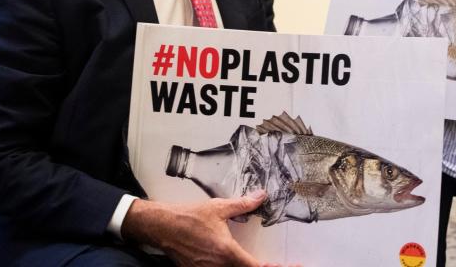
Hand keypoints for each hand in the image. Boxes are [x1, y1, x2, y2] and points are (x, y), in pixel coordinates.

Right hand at [123, 189, 266, 266]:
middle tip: (276, 263)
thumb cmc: (189, 217)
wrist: (163, 227)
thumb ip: (243, 204)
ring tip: (257, 262)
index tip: (293, 265)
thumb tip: (261, 196)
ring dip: (245, 266)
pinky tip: (237, 262)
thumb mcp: (218, 208)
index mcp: (227, 253)